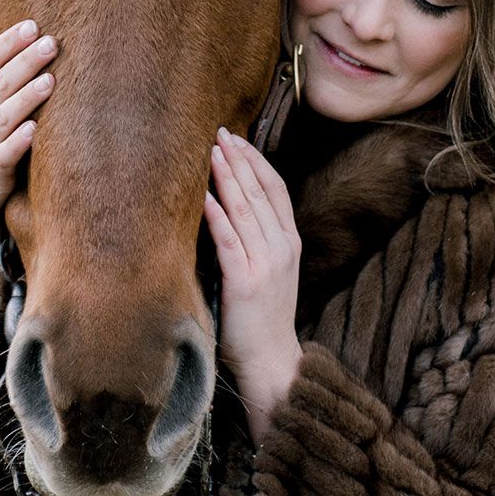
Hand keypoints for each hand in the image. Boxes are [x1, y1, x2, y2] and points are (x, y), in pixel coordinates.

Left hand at [204, 127, 302, 442]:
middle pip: (259, 192)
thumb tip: (232, 206)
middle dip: (238, 159)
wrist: (272, 362)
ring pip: (244, 210)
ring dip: (226, 177)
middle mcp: (282, 248)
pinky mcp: (245, 282)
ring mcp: (265, 264)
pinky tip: (205, 196)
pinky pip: (229, 241)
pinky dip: (217, 215)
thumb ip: (260, 240)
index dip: (257, 161)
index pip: (275, 189)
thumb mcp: (273, 272)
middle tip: (219, 133)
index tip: (237, 139)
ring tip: (210, 152)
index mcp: (290, 243)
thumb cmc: (264, 319)